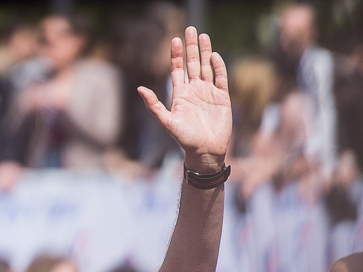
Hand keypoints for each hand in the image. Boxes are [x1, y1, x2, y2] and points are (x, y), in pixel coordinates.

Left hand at [138, 27, 230, 172]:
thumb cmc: (184, 139)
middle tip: (190, 29)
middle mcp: (194, 91)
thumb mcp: (167, 122)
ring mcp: (208, 93)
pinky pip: (221, 78)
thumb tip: (139, 88)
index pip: (177, 69)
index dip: (176, 55)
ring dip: (205, 52)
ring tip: (203, 36)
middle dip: (191, 47)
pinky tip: (214, 56)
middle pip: (192, 64)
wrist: (205, 151)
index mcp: (180, 94)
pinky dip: (218, 67)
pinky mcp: (222, 98)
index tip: (175, 39)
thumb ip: (153, 106)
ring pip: (206, 67)